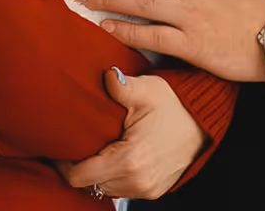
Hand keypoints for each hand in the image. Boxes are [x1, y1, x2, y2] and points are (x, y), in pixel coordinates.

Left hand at [56, 69, 202, 199]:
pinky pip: (122, 190)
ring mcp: (146, 188)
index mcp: (129, 159)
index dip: (64, 163)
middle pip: (89, 185)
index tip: (61, 147)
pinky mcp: (153, 191)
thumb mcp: (148, 90)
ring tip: (95, 150)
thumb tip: (108, 75)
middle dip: (78, 167)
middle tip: (75, 146)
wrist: (203, 124)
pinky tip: (113, 157)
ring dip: (96, 174)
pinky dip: (113, 177)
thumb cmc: (176, 107)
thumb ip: (123, 86)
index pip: (79, 176)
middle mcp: (137, 180)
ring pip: (104, 189)